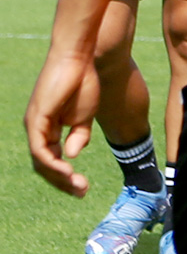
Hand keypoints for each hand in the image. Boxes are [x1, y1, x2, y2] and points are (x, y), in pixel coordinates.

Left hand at [24, 51, 98, 196]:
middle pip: (44, 166)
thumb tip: (71, 155)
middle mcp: (37, 129)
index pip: (50, 161)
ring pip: (41, 161)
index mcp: (47, 129)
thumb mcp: (83, 117)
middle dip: (63, 182)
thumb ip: (79, 137)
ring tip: (78, 186)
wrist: (77, 60)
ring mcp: (35, 125)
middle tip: (82, 193)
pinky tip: (68, 170)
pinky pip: (41, 149)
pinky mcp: (37, 119)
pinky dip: (52, 163)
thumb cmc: (82, 84)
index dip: (66, 177)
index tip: (84, 187)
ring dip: (59, 177)